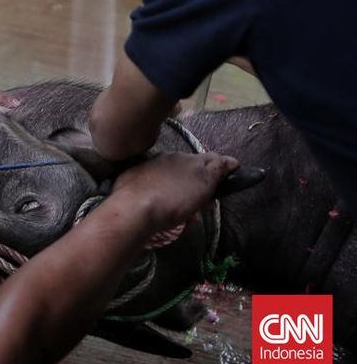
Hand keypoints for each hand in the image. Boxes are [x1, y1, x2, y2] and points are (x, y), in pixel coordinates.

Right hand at [112, 152, 239, 231]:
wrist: (138, 206)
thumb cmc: (127, 198)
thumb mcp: (128, 184)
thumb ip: (137, 183)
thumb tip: (135, 188)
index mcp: (156, 160)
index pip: (175, 163)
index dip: (181, 172)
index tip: (182, 183)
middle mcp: (174, 157)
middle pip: (192, 161)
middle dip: (196, 171)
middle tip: (198, 187)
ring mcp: (192, 166)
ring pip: (209, 162)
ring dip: (213, 169)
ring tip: (222, 174)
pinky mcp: (207, 177)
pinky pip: (223, 166)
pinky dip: (230, 167)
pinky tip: (237, 167)